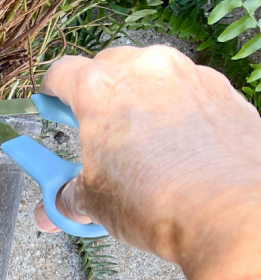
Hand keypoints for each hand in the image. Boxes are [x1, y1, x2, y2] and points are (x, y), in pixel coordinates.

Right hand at [35, 45, 260, 264]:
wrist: (230, 213)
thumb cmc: (159, 201)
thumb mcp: (95, 203)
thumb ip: (68, 196)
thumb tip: (54, 208)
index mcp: (100, 88)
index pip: (61, 73)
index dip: (51, 92)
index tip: (50, 106)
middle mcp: (145, 69)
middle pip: (108, 66)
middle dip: (97, 93)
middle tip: (93, 127)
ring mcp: (189, 75)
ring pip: (152, 75)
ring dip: (139, 99)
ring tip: (138, 141)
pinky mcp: (224, 91)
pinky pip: (189, 91)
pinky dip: (177, 110)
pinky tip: (177, 147)